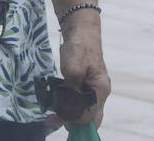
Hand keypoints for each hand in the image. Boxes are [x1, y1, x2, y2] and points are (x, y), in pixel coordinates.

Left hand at [55, 14, 109, 128]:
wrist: (81, 30)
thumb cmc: (79, 47)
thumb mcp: (72, 68)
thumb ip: (71, 90)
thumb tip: (66, 108)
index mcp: (100, 89)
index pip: (90, 115)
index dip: (75, 120)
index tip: (58, 119)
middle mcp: (100, 92)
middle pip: (91, 117)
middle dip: (74, 122)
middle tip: (53, 121)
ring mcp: (94, 88)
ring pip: (85, 110)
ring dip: (70, 114)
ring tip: (53, 116)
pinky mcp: (86, 84)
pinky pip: (80, 100)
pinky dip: (70, 105)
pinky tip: (58, 105)